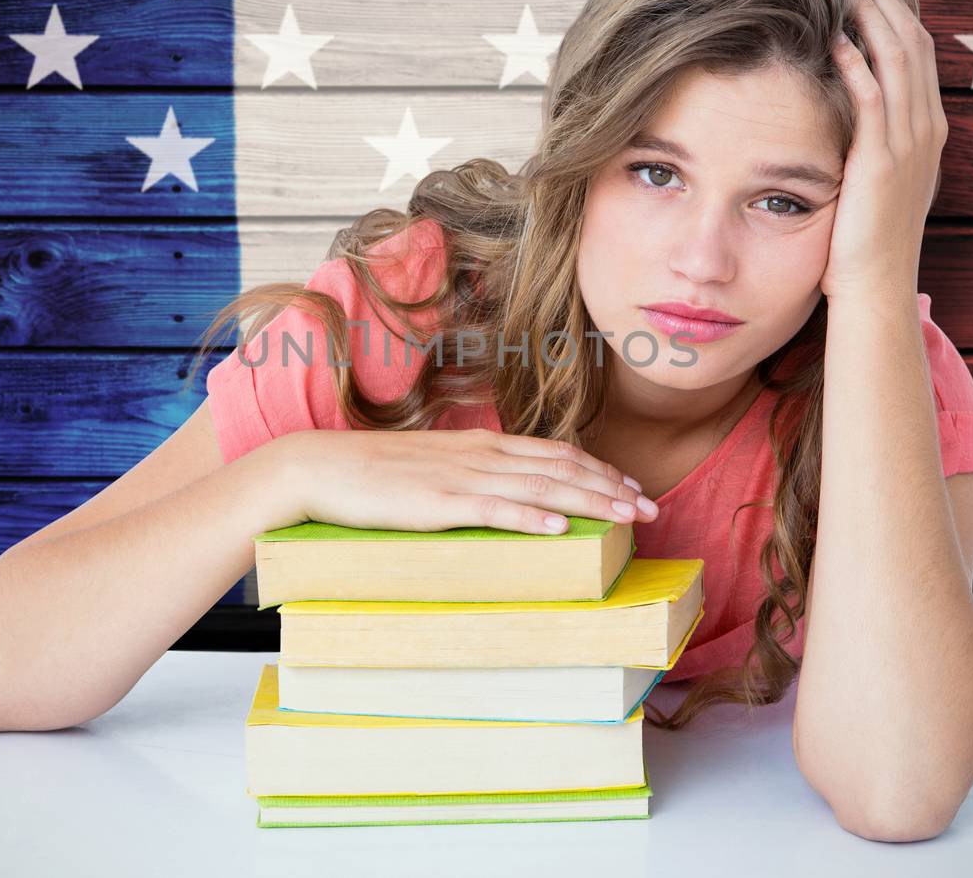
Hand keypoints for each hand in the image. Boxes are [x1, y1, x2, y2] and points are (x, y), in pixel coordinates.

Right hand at [269, 427, 657, 534]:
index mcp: (480, 445)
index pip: (554, 453)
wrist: (322, 468)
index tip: (631, 489)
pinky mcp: (441, 503)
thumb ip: (471, 476)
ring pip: (541, 485)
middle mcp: (480, 454)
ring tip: (626, 517)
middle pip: (561, 467)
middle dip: (611, 487)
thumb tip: (504, 494)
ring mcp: (462, 477)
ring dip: (590, 501)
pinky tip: (561, 527)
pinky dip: (533, 516)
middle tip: (650, 509)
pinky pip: (496, 509)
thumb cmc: (374, 474)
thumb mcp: (434, 468)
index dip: (598, 470)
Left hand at [820, 0, 948, 302]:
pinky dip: (855, 63)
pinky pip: (872, 98)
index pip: (918, 52)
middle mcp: (927, 129)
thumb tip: (847, 106)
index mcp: (928, 129)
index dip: (897, 10)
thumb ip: (874, 139)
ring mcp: (909, 144)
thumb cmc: (866, 238)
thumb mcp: (880, 178)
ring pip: (897, 61)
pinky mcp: (882, 161)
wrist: (875, 286)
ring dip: (870, 18)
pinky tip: (833, 39)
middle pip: (913, 44)